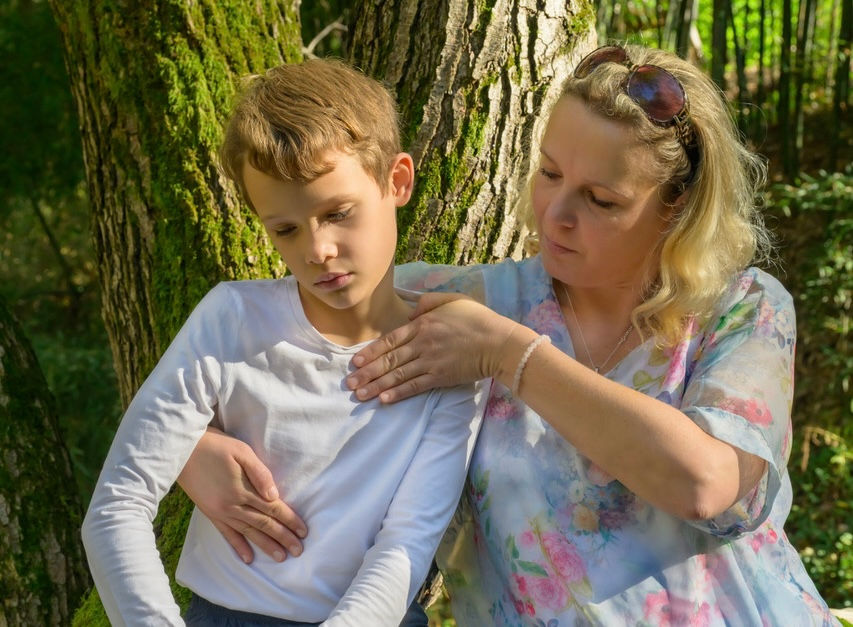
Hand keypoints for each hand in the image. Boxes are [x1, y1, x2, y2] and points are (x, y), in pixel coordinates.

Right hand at [177, 427, 306, 562]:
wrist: (182, 450)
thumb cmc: (216, 446)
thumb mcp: (241, 452)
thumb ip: (260, 474)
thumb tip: (275, 496)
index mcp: (243, 489)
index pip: (273, 508)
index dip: (289, 520)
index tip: (303, 531)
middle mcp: (233, 505)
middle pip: (264, 523)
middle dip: (283, 537)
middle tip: (299, 551)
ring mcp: (221, 511)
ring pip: (248, 532)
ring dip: (265, 546)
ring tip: (281, 557)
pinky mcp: (210, 513)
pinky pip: (226, 534)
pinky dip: (238, 546)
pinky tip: (248, 558)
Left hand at [346, 292, 517, 401]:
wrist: (499, 343)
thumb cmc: (478, 319)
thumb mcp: (452, 300)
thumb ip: (429, 302)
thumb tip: (412, 312)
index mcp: (423, 324)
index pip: (390, 340)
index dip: (371, 352)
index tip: (356, 361)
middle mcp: (422, 344)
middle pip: (389, 360)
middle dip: (367, 372)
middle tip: (350, 382)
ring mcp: (431, 362)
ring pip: (398, 375)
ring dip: (377, 386)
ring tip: (360, 395)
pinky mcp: (441, 377)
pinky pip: (415, 386)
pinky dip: (399, 393)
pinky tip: (384, 400)